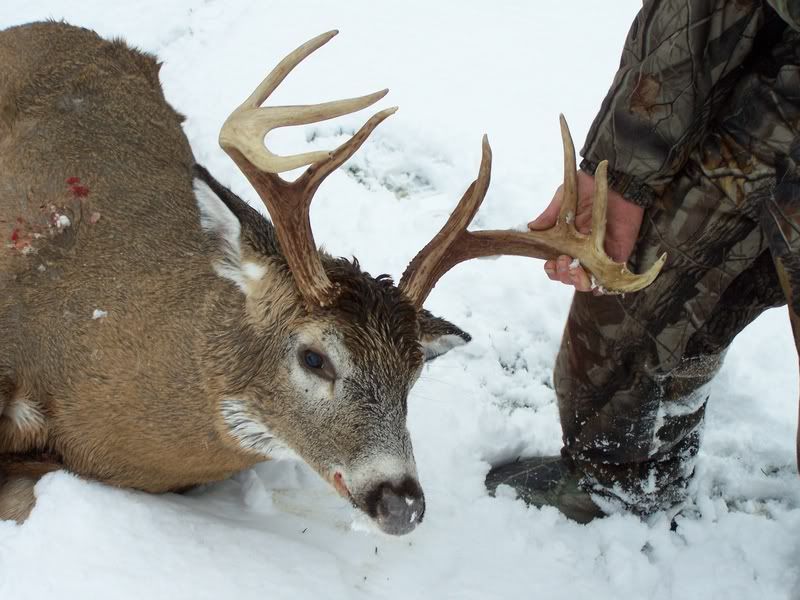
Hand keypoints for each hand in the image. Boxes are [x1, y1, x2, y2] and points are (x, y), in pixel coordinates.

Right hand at [528, 170, 643, 291]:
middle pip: (568, 278)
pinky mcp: (616, 257)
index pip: (556, 265)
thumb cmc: (589, 188)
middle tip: (564, 260)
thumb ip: (549, 215)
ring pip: (585, 283)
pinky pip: (609, 281)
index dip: (552, 269)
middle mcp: (581, 253)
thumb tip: (531, 228)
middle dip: (562, 275)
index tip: (550, 262)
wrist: (616, 182)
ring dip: (577, 281)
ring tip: (576, 269)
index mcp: (566, 243)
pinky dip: (602, 286)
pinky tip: (595, 282)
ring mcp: (598, 257)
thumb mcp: (563, 199)